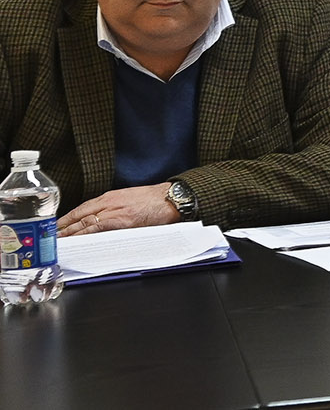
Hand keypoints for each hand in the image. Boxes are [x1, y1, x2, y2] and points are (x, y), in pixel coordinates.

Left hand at [58, 184, 178, 235]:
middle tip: (49, 236)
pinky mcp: (120, 220)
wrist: (172, 197)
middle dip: (63, 226)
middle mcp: (109, 202)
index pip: (83, 207)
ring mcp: (114, 210)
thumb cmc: (156, 200)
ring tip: (57, 241)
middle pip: (79, 215)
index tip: (58, 226)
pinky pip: (95, 228)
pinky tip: (74, 240)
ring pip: (84, 222)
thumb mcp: (132, 200)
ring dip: (68, 232)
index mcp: (111, 196)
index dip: (68, 218)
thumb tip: (106, 220)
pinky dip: (82, 234)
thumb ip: (117, 208)